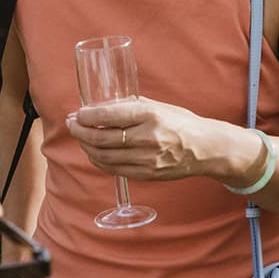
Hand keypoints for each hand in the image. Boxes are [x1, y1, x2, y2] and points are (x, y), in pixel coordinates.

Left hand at [65, 98, 229, 181]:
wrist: (205, 149)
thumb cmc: (182, 123)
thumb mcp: (160, 106)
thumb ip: (132, 105)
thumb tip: (104, 104)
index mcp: (149, 115)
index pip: (108, 116)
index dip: (86, 116)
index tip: (77, 113)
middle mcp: (147, 138)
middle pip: (101, 138)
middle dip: (80, 131)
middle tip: (73, 124)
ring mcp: (146, 159)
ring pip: (103, 156)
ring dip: (86, 147)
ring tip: (81, 138)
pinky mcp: (146, 174)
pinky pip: (114, 169)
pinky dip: (99, 161)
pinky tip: (95, 153)